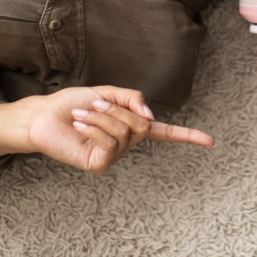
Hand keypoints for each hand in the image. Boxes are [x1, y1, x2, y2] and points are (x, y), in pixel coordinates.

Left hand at [22, 86, 213, 172]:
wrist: (44, 116)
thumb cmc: (73, 104)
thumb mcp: (107, 92)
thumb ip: (133, 99)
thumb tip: (151, 118)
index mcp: (131, 126)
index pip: (165, 133)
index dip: (188, 137)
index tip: (212, 142)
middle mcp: (126, 144)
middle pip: (142, 124)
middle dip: (118, 109)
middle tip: (95, 105)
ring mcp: (113, 156)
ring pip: (126, 131)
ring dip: (102, 117)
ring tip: (82, 115)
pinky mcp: (99, 164)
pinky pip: (110, 142)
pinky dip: (95, 128)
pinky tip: (79, 125)